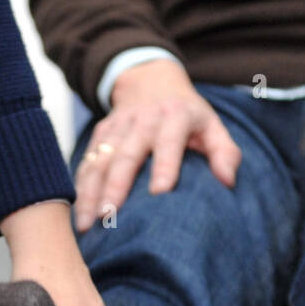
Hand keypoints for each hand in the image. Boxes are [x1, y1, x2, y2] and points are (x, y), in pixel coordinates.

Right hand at [75, 57, 240, 232]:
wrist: (150, 81)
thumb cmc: (186, 114)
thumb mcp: (212, 125)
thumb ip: (224, 152)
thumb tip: (227, 181)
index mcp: (174, 116)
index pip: (168, 141)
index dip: (164, 165)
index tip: (159, 192)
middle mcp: (142, 120)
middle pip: (126, 154)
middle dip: (116, 185)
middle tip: (109, 215)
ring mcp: (117, 127)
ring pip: (100, 161)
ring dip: (90, 193)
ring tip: (86, 224)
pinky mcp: (99, 134)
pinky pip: (87, 162)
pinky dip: (80, 188)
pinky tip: (77, 214)